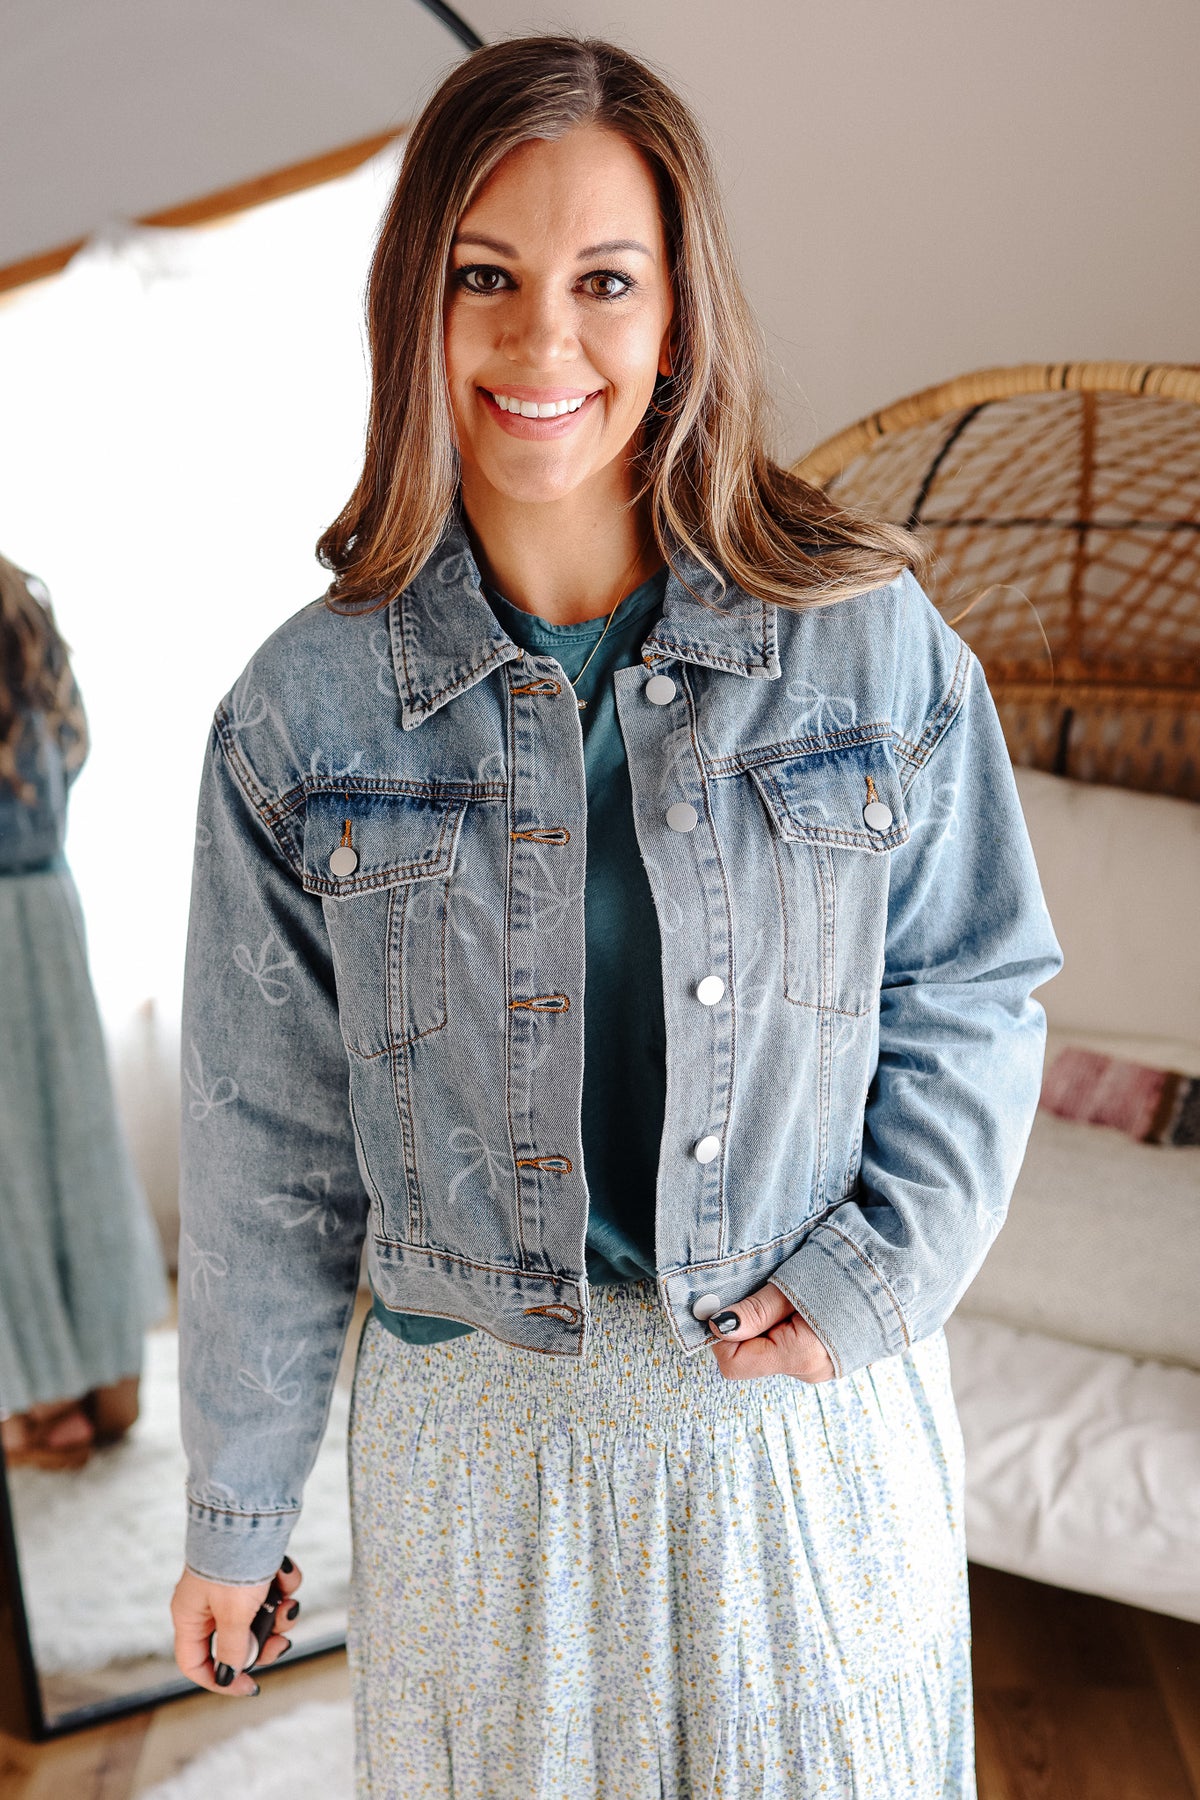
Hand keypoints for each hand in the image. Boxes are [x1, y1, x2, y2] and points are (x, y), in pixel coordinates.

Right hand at [171, 1556, 302, 1696]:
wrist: (251, 1508)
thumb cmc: (233, 1562)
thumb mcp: (234, 1614)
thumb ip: (232, 1648)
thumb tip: (230, 1674)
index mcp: (190, 1615)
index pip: (196, 1663)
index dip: (221, 1680)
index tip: (250, 1685)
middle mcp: (208, 1602)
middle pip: (236, 1642)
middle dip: (264, 1643)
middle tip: (283, 1641)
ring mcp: (232, 1584)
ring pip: (259, 1616)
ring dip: (280, 1614)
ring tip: (289, 1602)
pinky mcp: (254, 1567)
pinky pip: (272, 1589)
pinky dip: (284, 1585)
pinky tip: (287, 1573)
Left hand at [707, 1282, 835, 1381]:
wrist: (902, 1275)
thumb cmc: (847, 1272)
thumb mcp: (794, 1284)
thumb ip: (755, 1310)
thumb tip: (716, 1325)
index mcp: (798, 1357)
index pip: (734, 1363)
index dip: (724, 1333)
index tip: (729, 1302)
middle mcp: (808, 1372)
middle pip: (752, 1356)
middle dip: (749, 1326)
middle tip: (768, 1292)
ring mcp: (820, 1368)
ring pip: (771, 1351)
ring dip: (769, 1324)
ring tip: (794, 1295)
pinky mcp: (829, 1358)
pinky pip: (791, 1348)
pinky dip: (787, 1327)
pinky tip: (806, 1304)